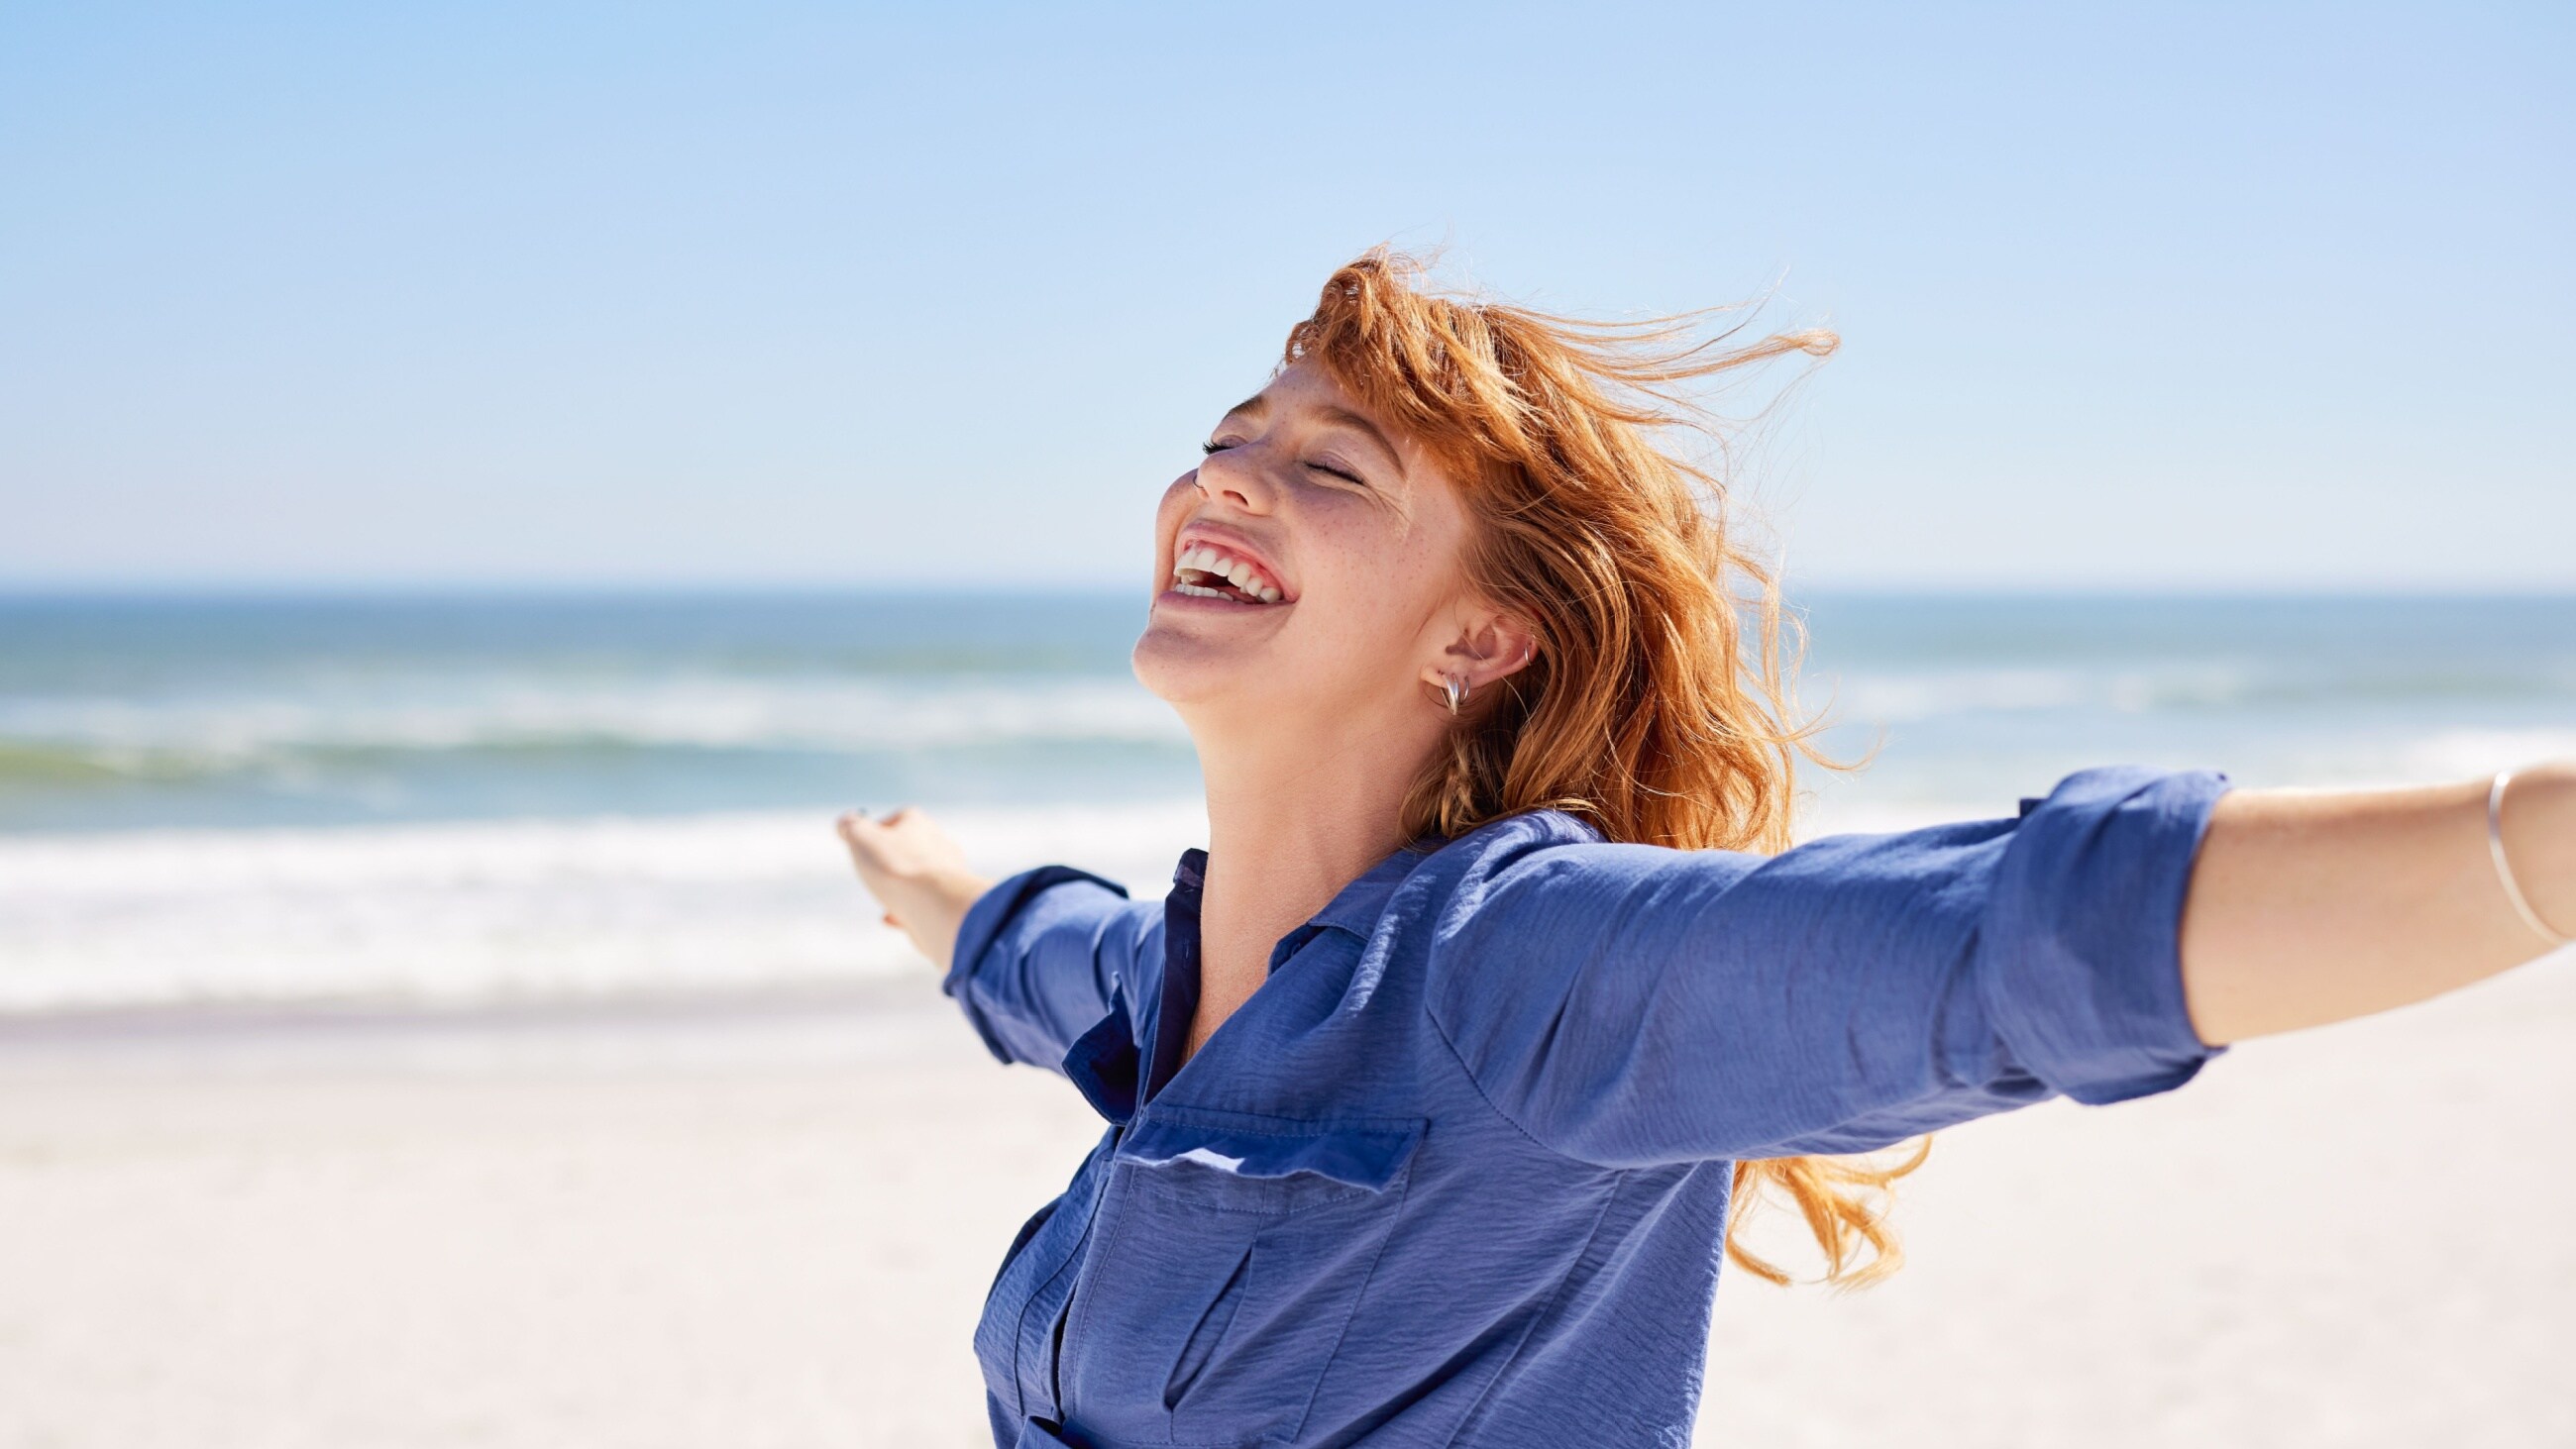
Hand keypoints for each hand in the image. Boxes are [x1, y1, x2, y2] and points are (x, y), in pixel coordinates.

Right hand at [835, 806, 992, 972]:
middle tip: (872, 874)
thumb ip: (850, 827)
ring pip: (919, 879)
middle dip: (889, 863)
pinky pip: (925, 905)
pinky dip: (906, 911)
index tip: (862, 845)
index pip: (898, 819)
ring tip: (883, 898)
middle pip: (911, 849)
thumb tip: (846, 823)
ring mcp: (950, 876)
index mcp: (921, 824)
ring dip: (898, 889)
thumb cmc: (897, 869)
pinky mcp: (951, 904)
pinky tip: (892, 919)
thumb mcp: (861, 839)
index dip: (877, 831)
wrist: (935, 907)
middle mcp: (941, 845)